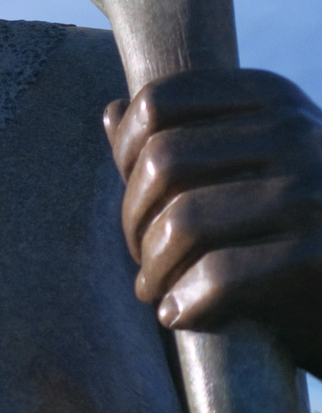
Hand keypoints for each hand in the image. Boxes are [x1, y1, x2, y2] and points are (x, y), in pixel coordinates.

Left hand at [104, 68, 321, 376]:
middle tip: (141, 257)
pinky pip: (219, 274)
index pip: (156, 105)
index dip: (124, 155)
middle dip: (134, 218)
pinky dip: (185, 300)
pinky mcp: (318, 255)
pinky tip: (177, 313)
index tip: (134, 198)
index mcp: (272, 98)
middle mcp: (296, 133)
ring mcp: (311, 193)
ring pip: (182, 220)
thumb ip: (183, 138)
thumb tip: (112, 112)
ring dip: (154, 265)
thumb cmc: (294, 226)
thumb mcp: (248, 166)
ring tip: (154, 288)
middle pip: (161, 162)